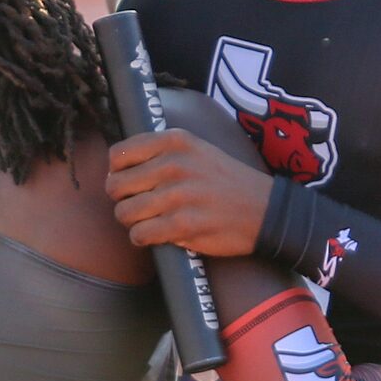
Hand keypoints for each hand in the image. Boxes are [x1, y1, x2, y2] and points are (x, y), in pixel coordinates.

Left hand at [106, 131, 272, 257]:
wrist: (265, 210)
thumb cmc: (225, 182)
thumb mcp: (196, 149)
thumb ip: (160, 152)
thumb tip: (117, 168)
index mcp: (174, 141)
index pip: (118, 155)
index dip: (117, 173)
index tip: (130, 183)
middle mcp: (174, 164)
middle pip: (116, 187)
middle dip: (123, 200)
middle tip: (140, 206)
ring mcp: (178, 195)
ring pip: (124, 213)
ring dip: (133, 222)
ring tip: (150, 221)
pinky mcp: (183, 224)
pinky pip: (140, 234)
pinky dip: (143, 238)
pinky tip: (157, 235)